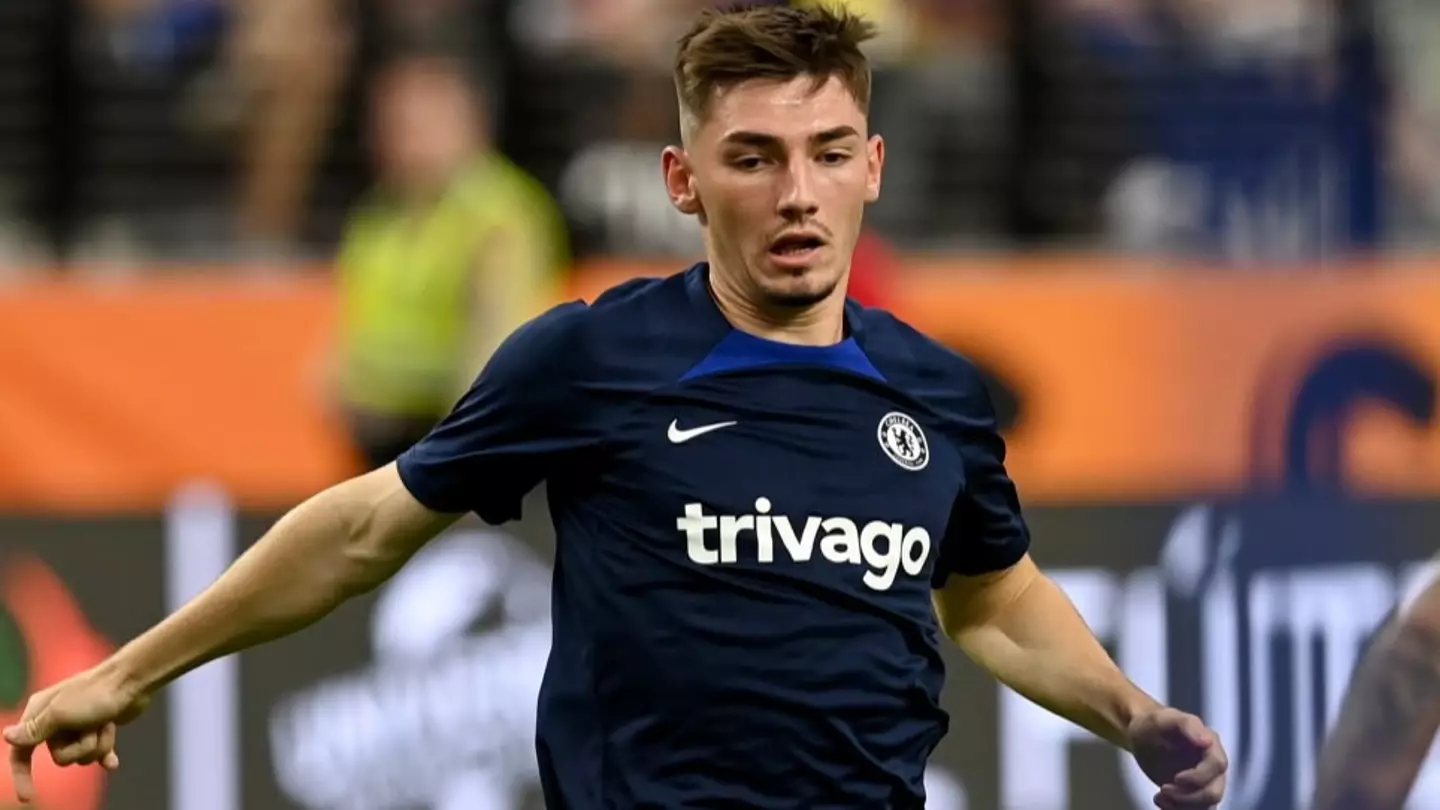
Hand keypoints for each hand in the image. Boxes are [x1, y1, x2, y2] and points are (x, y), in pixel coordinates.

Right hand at [3, 663, 150, 803]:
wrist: (133, 680)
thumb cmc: (95, 693)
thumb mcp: (60, 713)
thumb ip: (35, 729)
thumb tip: (7, 737)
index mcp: (39, 713)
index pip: (22, 750)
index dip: (22, 774)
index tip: (28, 796)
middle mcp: (56, 721)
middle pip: (59, 757)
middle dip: (79, 748)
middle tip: (91, 727)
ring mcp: (78, 725)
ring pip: (81, 756)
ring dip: (96, 745)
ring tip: (105, 724)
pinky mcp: (98, 728)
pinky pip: (98, 753)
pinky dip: (106, 754)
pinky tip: (113, 763)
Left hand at [1128, 706, 1228, 809]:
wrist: (1142, 738)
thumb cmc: (1152, 725)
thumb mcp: (1163, 719)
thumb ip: (1187, 724)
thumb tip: (1207, 741)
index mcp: (1210, 744)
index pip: (1217, 766)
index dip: (1198, 776)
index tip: (1175, 778)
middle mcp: (1212, 765)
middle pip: (1214, 791)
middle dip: (1188, 796)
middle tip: (1163, 789)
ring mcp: (1206, 781)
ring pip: (1207, 806)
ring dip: (1182, 806)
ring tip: (1159, 796)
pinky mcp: (1195, 794)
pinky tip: (1160, 800)